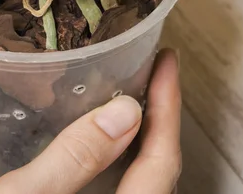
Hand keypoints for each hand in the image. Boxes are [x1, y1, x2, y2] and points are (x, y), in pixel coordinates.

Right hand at [0, 48, 181, 193]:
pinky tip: (109, 141)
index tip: (168, 62)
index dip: (169, 107)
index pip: (160, 162)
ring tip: (143, 95)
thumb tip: (125, 113)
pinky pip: (124, 190)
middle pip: (160, 173)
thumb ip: (74, 159)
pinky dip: (125, 160)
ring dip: (148, 138)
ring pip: (144, 184)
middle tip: (157, 73)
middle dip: (163, 118)